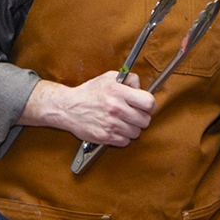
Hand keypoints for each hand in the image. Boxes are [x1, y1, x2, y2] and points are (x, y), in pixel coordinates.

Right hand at [30, 71, 155, 145]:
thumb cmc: (89, 92)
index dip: (151, 106)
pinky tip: (115, 129)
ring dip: (132, 128)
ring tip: (123, 122)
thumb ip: (129, 79)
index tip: (147, 107)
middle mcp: (115, 108)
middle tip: (134, 115)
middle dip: (141, 118)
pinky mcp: (105, 137)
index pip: (148, 103)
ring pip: (136, 133)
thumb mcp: (109, 77)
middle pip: (145, 120)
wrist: (68, 107)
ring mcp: (110, 124)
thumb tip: (141, 87)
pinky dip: (122, 137)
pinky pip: (125, 142)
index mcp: (118, 92)